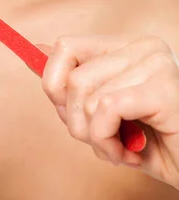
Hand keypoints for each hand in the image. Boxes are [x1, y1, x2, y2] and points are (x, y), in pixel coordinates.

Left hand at [41, 35, 178, 189]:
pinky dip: (108, 140)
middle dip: (77, 121)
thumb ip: (73, 82)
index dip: (55, 85)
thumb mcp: (104, 111)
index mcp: (126, 45)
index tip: (72, 113)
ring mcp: (155, 63)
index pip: (66, 47)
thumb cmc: (153, 143)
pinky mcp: (163, 88)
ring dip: (96, 138)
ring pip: (88, 97)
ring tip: (121, 148)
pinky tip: (130, 153)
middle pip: (72, 79)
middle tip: (104, 139)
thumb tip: (36, 51)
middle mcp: (142, 46)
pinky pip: (107, 109)